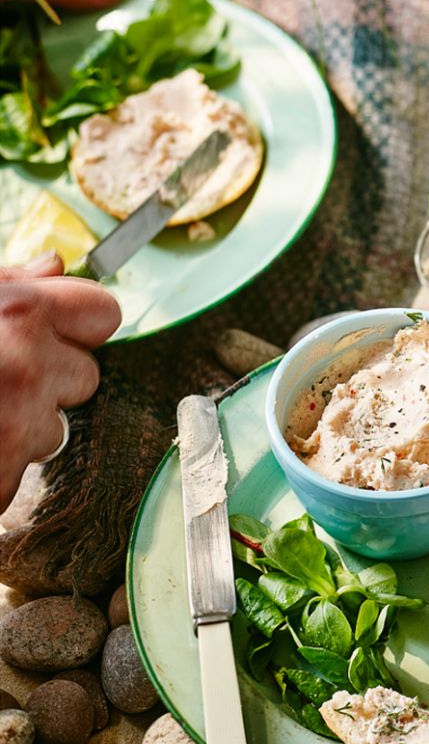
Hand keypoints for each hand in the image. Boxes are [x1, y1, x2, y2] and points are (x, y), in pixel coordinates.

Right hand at [0, 253, 120, 511]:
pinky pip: (18, 475)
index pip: (104, 313)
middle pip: (86, 375)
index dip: (79, 325)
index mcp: (19, 310)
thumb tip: (55, 266)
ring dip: (19, 429)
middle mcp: (28, 363)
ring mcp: (17, 424)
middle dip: (49, 382)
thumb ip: (9, 283)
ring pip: (54, 430)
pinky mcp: (0, 476)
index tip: (53, 333)